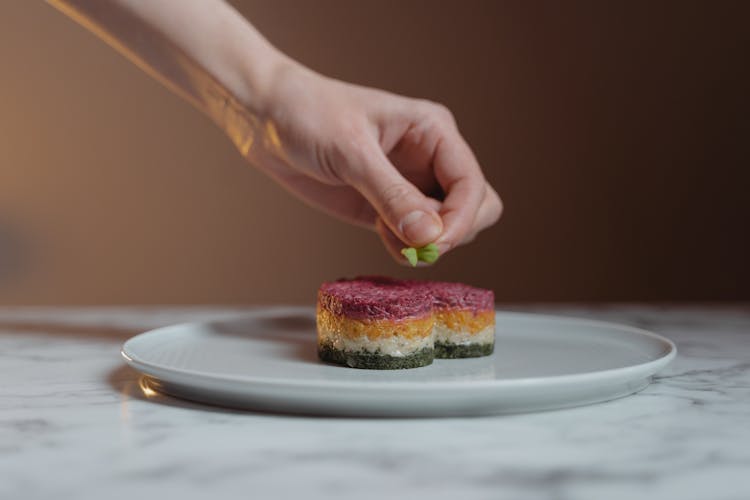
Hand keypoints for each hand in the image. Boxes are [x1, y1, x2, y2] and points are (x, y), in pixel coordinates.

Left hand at [247, 62, 501, 262]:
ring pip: (449, 227)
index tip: (434, 243)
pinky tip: (381, 237)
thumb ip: (391, 195)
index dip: (461, 218)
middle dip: (453, 232)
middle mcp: (430, 159)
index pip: (471, 183)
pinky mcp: (387, 207)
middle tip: (416, 244)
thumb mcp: (351, 152)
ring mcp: (410, 185)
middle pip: (475, 207)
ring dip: (427, 243)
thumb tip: (429, 236)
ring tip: (389, 236)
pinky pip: (416, 238)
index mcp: (433, 131)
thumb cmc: (309, 114)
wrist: (267, 119)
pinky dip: (407, 248)